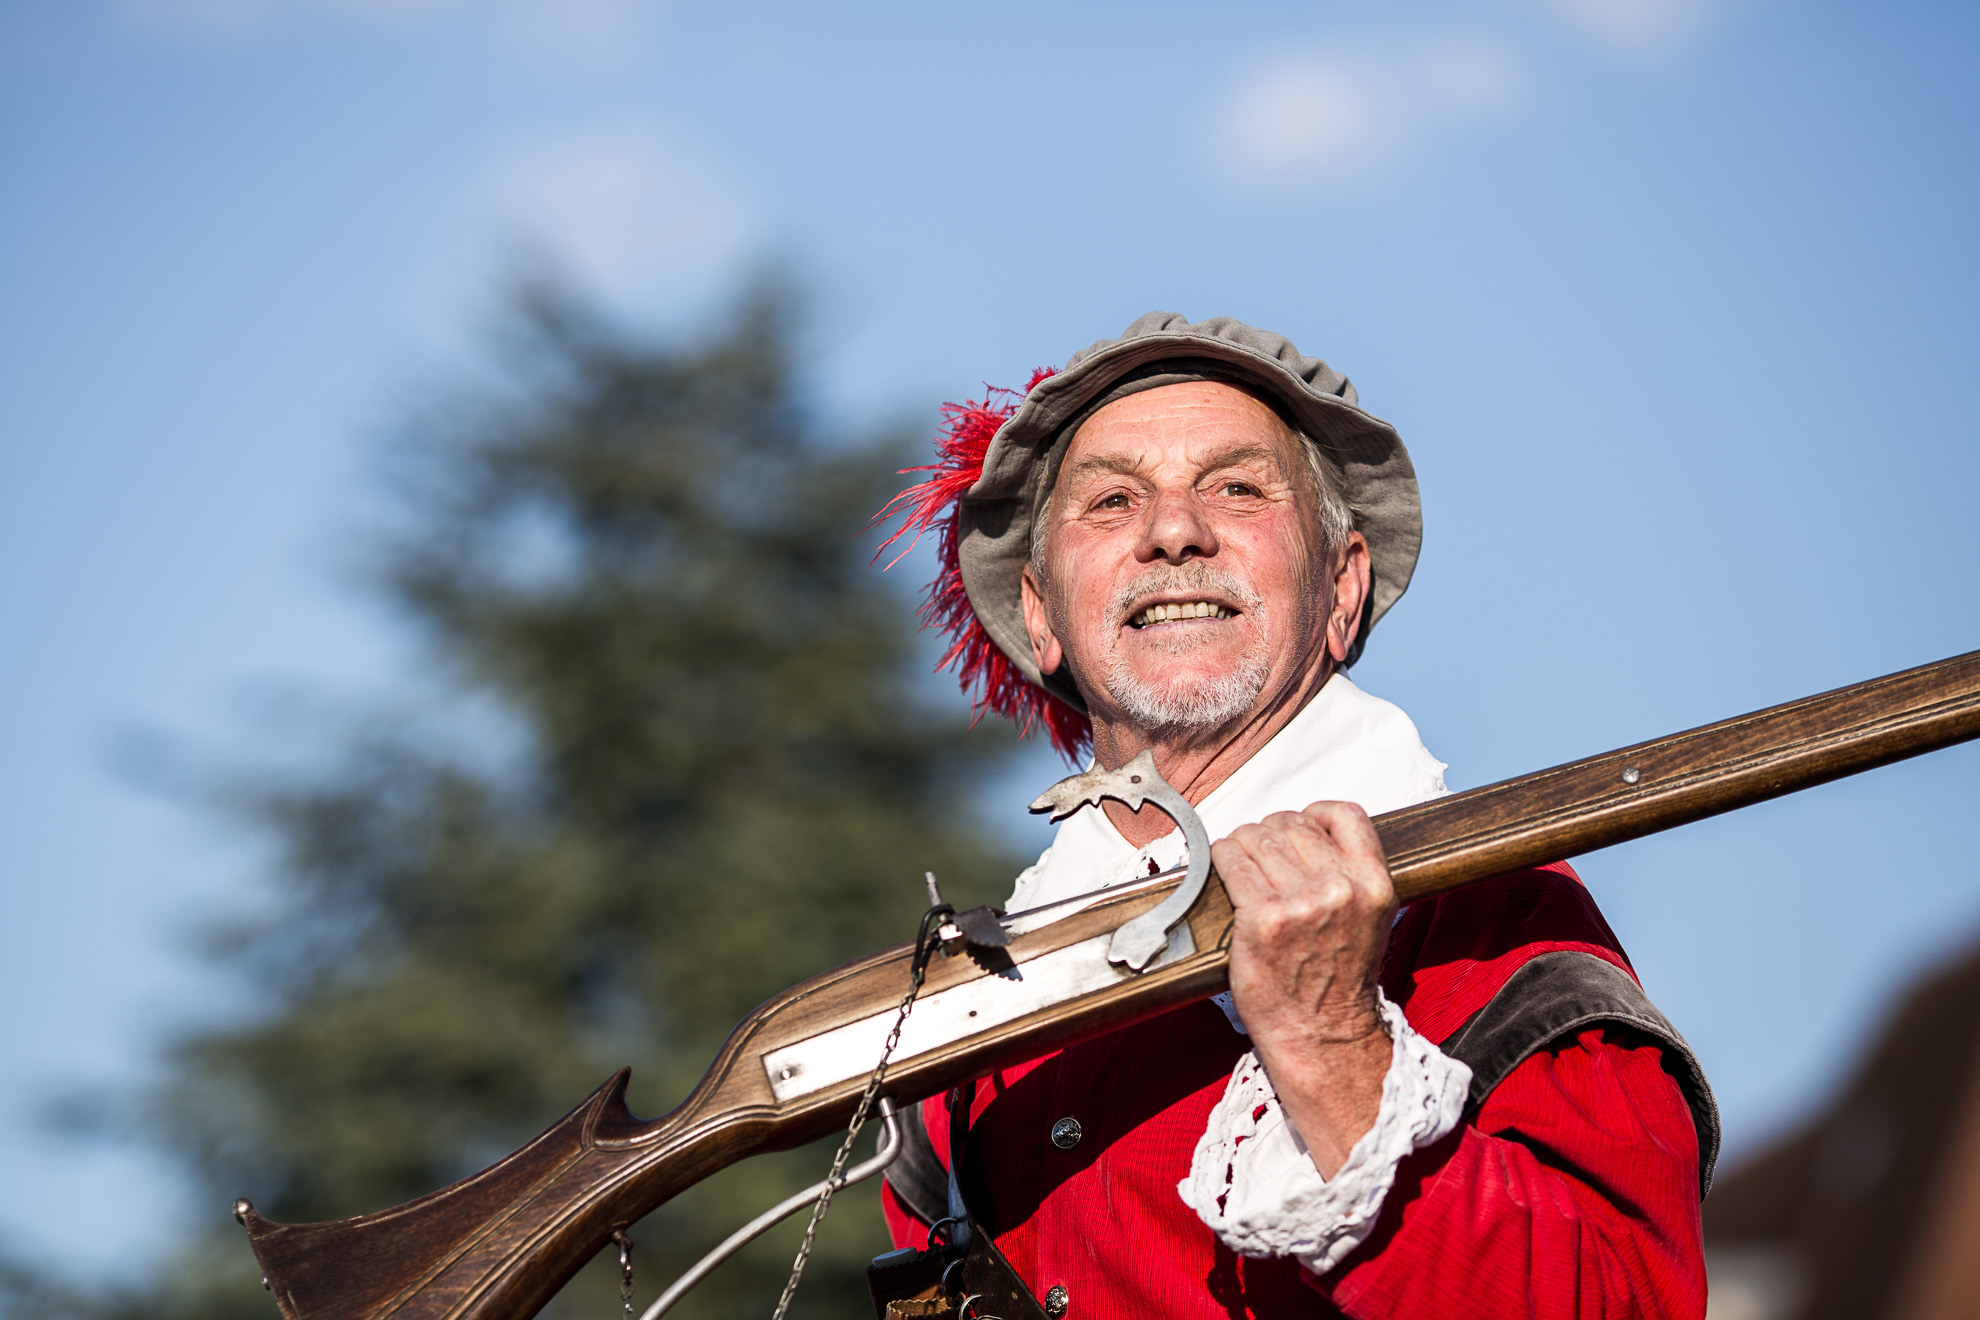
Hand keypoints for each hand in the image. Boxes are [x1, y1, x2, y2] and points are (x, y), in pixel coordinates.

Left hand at [1212, 801, 1396, 1176]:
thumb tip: (1311, 831)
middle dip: (1271, 833)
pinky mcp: (1262, 919)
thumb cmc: (1338, 977)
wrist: (1320, 1033)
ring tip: (1241, 862)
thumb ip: (1351, 873)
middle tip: (1262, 855)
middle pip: (1291, 824)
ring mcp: (1300, 903)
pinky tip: (1224, 867)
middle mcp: (1340, 888)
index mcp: (1373, 884)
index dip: (1315, 815)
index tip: (1301, 826)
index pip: (1345, 814)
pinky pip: (1231, 861)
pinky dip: (1221, 858)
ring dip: (1242, 844)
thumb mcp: (1369, 919)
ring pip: (1257, 837)